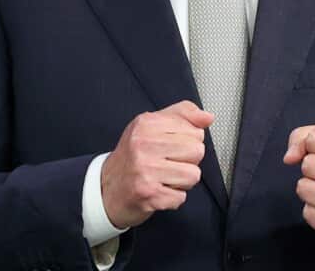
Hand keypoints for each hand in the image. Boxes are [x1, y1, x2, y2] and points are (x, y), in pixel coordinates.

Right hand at [100, 100, 212, 228]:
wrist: (106, 187)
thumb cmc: (133, 156)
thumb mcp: (151, 126)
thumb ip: (182, 116)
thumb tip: (207, 117)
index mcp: (146, 124)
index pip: (195, 131)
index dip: (188, 141)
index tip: (170, 146)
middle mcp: (143, 144)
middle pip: (197, 152)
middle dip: (187, 161)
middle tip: (167, 163)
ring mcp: (145, 170)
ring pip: (193, 175)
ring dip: (182, 181)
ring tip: (163, 177)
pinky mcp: (149, 194)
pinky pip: (181, 197)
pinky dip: (173, 197)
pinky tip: (158, 190)